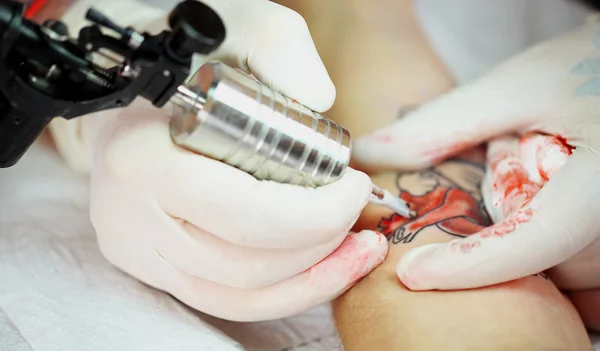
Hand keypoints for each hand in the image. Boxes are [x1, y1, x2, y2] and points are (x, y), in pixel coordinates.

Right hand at [77, 0, 386, 320]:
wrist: (124, 90)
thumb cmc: (183, 58)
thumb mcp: (233, 24)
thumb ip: (278, 46)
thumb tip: (320, 101)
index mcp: (144, 158)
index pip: (243, 214)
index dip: (316, 215)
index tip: (355, 186)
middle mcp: (129, 215)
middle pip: (246, 263)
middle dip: (322, 243)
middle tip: (358, 210)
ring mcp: (136, 247)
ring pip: (239, 293)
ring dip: (312, 276)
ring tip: (357, 247)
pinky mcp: (150, 265)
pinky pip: (224, 301)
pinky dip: (282, 292)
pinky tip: (323, 269)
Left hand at [351, 19, 599, 290]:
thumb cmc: (586, 66)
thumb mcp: (516, 87)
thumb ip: (442, 126)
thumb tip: (370, 155)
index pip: (529, 242)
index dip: (466, 265)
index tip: (412, 274)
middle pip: (539, 257)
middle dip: (503, 214)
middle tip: (515, 151)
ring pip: (556, 264)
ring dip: (527, 221)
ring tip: (543, 158)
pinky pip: (572, 262)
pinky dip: (545, 233)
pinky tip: (552, 182)